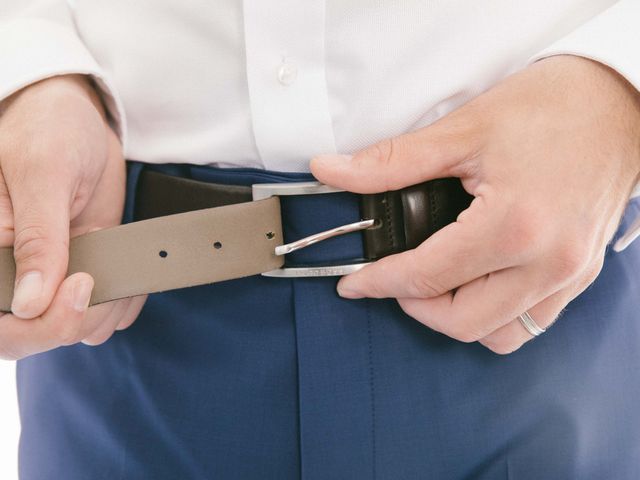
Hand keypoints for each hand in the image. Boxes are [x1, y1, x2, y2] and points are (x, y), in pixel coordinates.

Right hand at [0, 75, 145, 359]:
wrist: (78, 119)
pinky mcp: (75, 271)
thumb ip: (36, 237)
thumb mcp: (43, 173)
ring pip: (70, 328)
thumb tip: (26, 302)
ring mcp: (44, 275)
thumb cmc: (50, 128)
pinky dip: (122, 301)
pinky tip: (131, 273)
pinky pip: (97, 310)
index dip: (40, 322)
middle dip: (75, 319)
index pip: (0, 322)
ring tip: (120, 264)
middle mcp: (7, 270)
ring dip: (105, 309)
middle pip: (30, 334)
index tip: (81, 283)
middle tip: (100, 278)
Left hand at [311, 56, 639, 353]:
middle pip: (462, 322)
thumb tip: (334, 171)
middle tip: (393, 279)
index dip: (379, 283)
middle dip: (414, 307)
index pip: (427, 277)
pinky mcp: (581, 272)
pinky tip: (478, 282)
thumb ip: (391, 162)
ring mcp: (570, 273)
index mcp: (514, 226)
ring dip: (457, 318)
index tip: (355, 283)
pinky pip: (532, 321)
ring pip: (500, 335)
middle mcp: (548, 262)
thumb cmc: (552, 108)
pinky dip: (495, 314)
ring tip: (435, 283)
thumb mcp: (463, 129)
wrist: (619, 102)